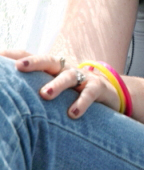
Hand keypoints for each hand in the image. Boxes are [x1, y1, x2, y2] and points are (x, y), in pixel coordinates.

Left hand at [3, 51, 120, 118]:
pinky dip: (82, 102)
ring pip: (68, 76)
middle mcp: (65, 69)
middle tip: (20, 67)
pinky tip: (73, 113)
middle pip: (48, 60)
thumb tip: (7, 94)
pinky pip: (90, 92)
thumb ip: (32, 88)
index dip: (15, 56)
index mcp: (51, 68)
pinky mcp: (98, 87)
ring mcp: (82, 76)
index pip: (31, 57)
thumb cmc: (72, 91)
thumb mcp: (53, 86)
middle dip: (34, 62)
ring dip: (57, 85)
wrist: (108, 91)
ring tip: (45, 95)